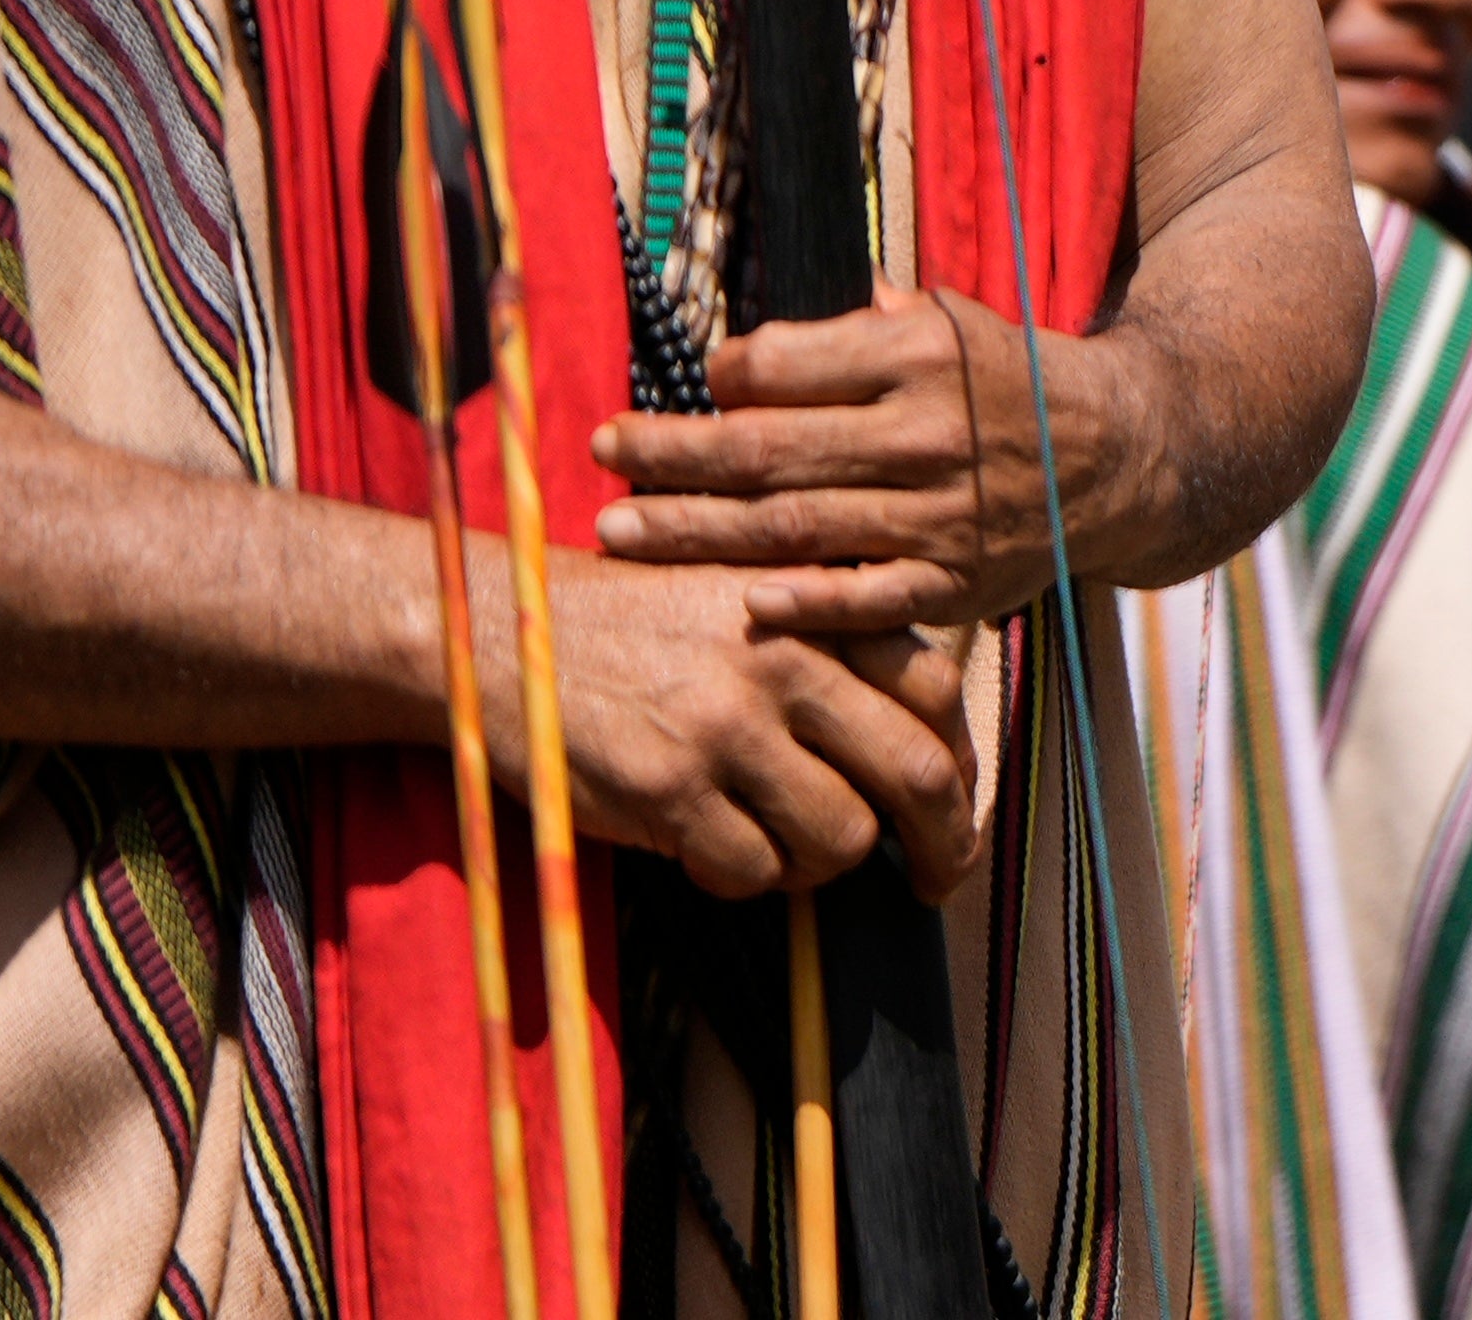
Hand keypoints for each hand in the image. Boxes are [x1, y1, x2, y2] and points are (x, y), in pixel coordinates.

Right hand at [518, 551, 979, 898]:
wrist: (509, 627)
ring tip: (785, 845)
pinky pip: (752, 871)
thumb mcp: (752, 591)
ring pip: (840, 838)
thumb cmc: (642, 618)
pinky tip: (714, 849)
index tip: (955, 810)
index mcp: (819, 608)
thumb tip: (930, 733)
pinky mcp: (669, 790)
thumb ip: (836, 637)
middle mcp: (788, 661)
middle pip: (917, 774)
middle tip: (932, 881)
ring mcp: (729, 728)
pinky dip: (745, 877)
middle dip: (940, 844)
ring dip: (823, 862)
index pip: (938, 694)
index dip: (962, 765)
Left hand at [593, 292, 1087, 634]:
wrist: (1123, 451)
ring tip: (618, 532)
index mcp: (921, 356)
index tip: (695, 383)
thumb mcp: (953, 324)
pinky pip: (865, 598)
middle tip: (602, 452)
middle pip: (766, 449)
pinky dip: (802, 604)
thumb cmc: (1010, 380)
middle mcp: (927, 432)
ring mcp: (940, 513)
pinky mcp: (956, 580)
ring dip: (694, 532)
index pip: (786, 364)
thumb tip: (752, 351)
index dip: (724, 374)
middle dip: (670, 454)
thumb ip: (858, 331)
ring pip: (792, 526)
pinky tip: (739, 604)